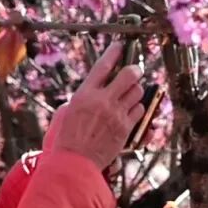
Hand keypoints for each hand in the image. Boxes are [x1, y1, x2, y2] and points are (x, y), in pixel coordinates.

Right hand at [50, 42, 146, 169]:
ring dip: (135, 90)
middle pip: (129, 75)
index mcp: (85, 94)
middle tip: (134, 71)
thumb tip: (95, 90)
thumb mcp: (68, 111)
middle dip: (134, 70)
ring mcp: (116, 114)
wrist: (75, 161)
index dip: (113, 53)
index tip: (120, 46)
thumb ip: (83, 97)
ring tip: (130, 92)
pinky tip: (130, 110)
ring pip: (137, 91)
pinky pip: (140, 110)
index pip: (103, 66)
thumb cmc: (67, 137)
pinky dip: (137, 108)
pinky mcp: (126, 127)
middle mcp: (103, 100)